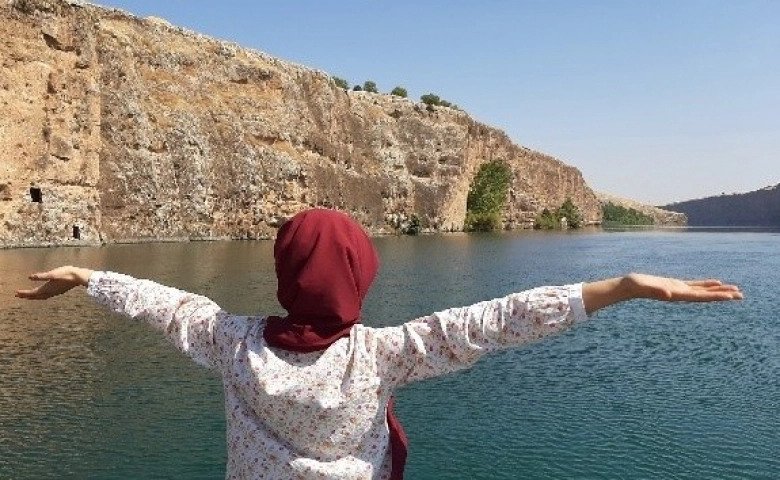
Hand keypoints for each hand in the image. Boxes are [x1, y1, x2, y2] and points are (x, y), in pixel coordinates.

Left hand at [15, 266, 93, 299]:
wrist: (79, 277)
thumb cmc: (67, 273)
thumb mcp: (53, 273)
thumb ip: (41, 276)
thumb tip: (29, 277)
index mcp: (48, 288)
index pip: (33, 292)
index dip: (24, 293)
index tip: (16, 293)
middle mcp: (50, 292)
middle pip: (36, 296)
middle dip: (26, 296)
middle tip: (17, 295)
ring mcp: (55, 292)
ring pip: (41, 297)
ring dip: (33, 297)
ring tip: (27, 297)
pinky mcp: (58, 291)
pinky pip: (46, 296)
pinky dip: (40, 296)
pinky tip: (41, 294)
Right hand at [624, 273, 742, 301]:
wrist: (628, 287)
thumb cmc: (636, 286)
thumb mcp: (646, 287)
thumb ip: (657, 291)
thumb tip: (668, 295)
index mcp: (677, 295)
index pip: (701, 297)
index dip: (716, 296)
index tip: (731, 297)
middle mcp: (681, 294)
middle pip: (706, 296)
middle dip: (723, 295)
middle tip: (741, 295)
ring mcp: (680, 290)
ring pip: (703, 291)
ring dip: (718, 291)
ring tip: (734, 290)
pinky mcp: (676, 285)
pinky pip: (696, 285)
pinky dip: (707, 284)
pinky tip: (716, 283)